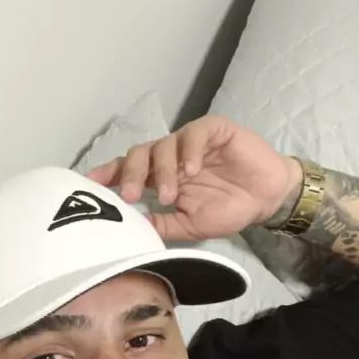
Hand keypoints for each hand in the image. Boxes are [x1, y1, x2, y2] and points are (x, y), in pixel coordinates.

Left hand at [86, 115, 301, 240]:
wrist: (267, 200)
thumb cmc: (229, 209)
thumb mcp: (190, 224)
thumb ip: (162, 224)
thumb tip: (131, 229)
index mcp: (161, 176)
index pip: (128, 170)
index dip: (109, 175)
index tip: (91, 185)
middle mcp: (171, 155)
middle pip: (139, 154)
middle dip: (132, 174)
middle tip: (133, 196)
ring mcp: (191, 141)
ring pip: (164, 144)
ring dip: (163, 170)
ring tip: (171, 193)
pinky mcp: (215, 130)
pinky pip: (195, 133)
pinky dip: (189, 152)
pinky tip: (191, 171)